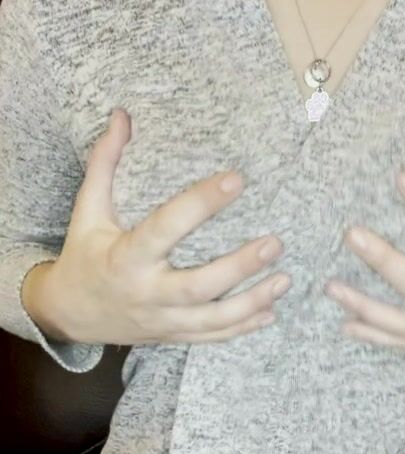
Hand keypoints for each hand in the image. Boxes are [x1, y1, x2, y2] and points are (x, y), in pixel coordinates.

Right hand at [21, 108, 290, 345]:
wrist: (71, 314)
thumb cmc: (85, 255)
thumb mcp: (88, 211)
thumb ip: (105, 163)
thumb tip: (122, 116)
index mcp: (125, 258)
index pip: (166, 228)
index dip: (201, 204)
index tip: (237, 179)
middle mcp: (145, 293)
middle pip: (198, 287)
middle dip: (239, 267)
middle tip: (275, 242)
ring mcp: (161, 320)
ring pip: (212, 319)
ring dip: (252, 302)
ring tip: (285, 279)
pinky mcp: (172, 336)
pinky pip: (212, 336)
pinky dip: (243, 327)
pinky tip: (270, 311)